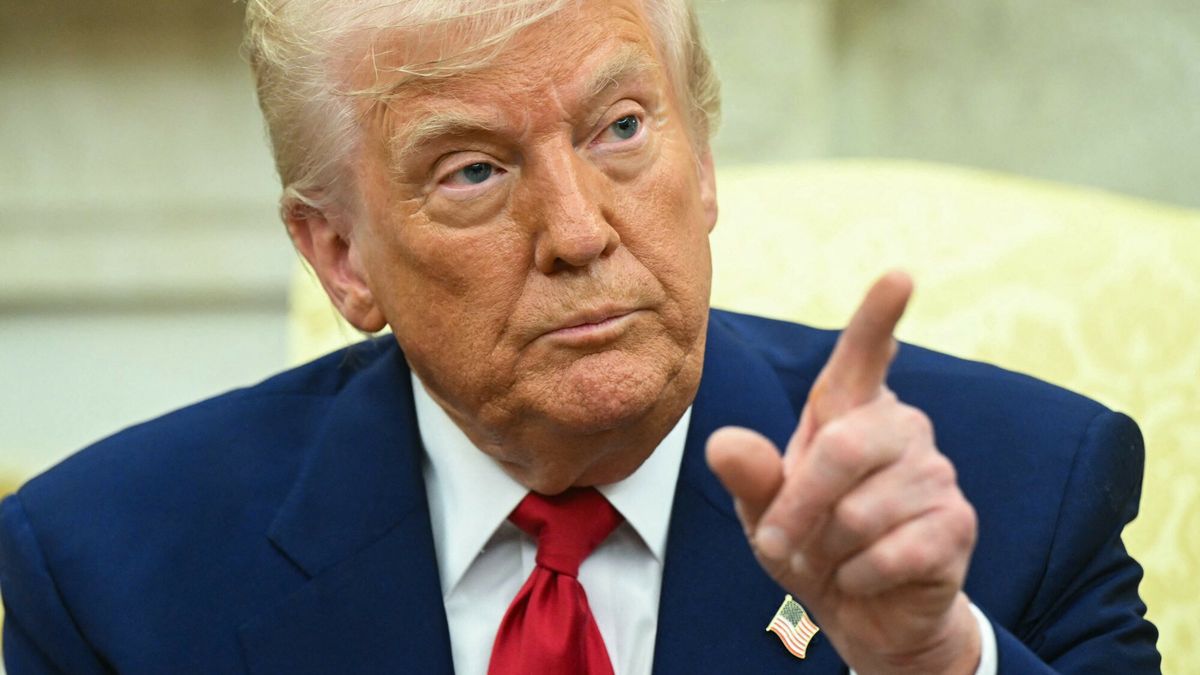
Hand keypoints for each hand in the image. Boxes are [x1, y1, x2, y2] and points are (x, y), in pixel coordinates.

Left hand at [707, 272, 979, 674]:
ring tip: (834, 558)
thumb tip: (722, 442)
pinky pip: (889, 553)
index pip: (863, 355)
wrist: (863, 613)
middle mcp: (900, 428)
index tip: (900, 276)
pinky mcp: (957, 524)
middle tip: (777, 544)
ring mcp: (935, 473)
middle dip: (798, 506)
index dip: (877, 316)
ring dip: (827, 551)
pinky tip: (865, 577)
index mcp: (850, 411)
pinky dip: (857, 578)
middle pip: (841, 447)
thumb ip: (749, 476)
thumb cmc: (812, 544)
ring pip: (860, 511)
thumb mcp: (764, 512)